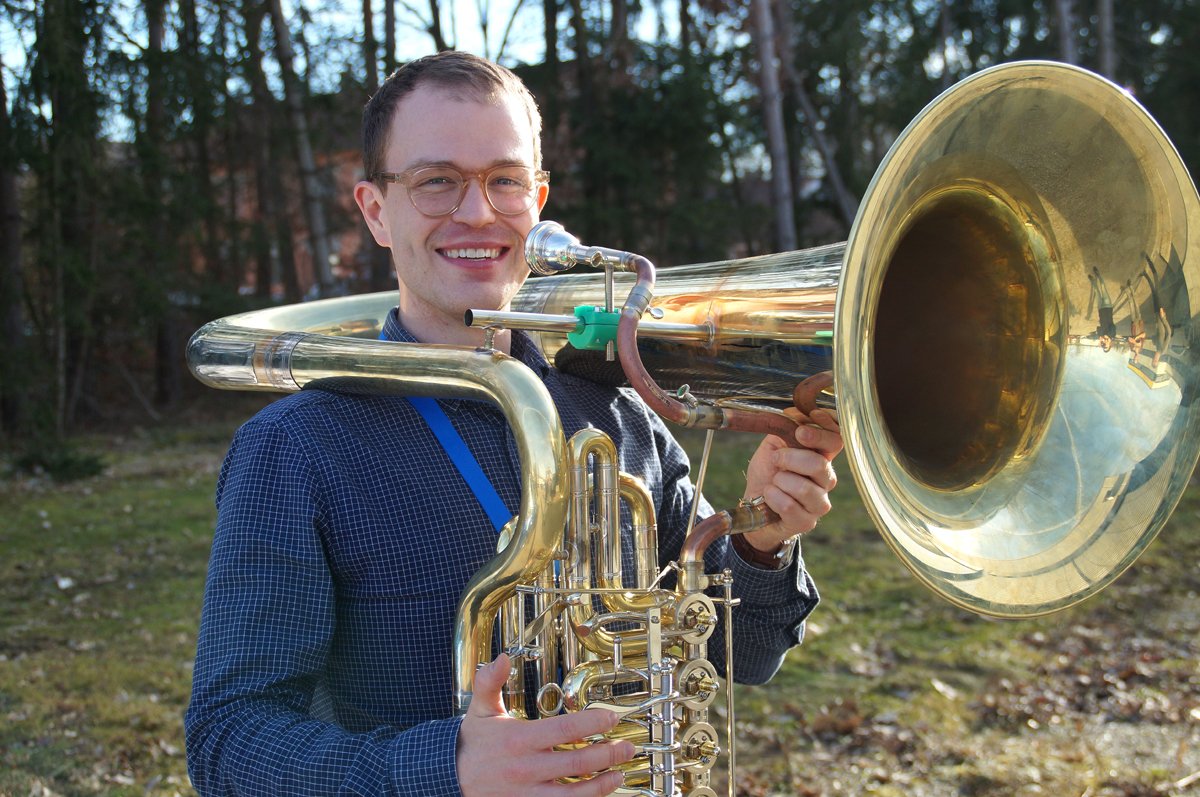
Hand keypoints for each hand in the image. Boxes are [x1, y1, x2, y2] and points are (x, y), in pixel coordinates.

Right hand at [457, 653, 634, 795]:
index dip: (592, 724)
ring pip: (573, 793)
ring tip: (620, 772)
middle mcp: (526, 768)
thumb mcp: (480, 709)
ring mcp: (528, 792)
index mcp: (519, 739)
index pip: (565, 730)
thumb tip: (502, 657)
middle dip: (607, 754)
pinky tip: (599, 791)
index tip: (611, 717)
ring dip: (602, 783)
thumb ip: (490, 682)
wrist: (448, 778)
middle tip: (627, 747)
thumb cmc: (472, 743)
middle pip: (577, 762)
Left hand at [740, 408, 841, 552]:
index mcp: (821, 457)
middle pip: (820, 465)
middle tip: (776, 460)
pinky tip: (769, 496)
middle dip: (790, 459)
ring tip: (773, 483)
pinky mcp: (807, 522)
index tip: (800, 431)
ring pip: (804, 488)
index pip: (836, 441)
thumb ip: (786, 429)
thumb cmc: (767, 473)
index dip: (821, 433)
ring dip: (780, 481)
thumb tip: (795, 412)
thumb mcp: (773, 445)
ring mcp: (819, 503)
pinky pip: (790, 507)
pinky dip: (773, 498)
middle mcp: (826, 480)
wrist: (752, 504)